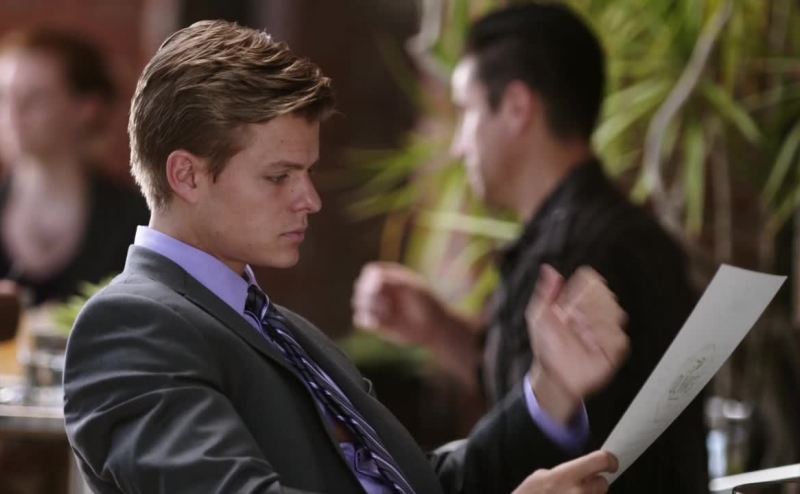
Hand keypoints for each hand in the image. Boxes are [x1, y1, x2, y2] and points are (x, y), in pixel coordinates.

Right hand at [352, 262, 448, 346]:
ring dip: (369, 308)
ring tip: (386, 315)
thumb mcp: (414, 289)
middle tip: (385, 305)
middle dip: (368, 295)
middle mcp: (381, 290)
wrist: (434, 328)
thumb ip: (394, 282)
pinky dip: (366, 321)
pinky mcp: (375, 322)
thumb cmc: (427, 305)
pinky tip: (378, 324)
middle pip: (360, 286)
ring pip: (357, 302)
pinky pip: (359, 319)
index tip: (378, 289)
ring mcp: (377, 306)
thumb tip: (372, 284)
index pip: (370, 271)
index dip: (370, 279)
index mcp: (391, 276)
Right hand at [512, 450, 617, 493]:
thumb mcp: (540, 477)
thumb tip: (580, 472)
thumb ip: (564, 472)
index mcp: (566, 476)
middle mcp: (578, 493)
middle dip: (594, 484)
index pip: (600, 460)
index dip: (609, 460)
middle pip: (603, 484)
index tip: (611, 463)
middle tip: (579, 487)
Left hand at [527, 265, 627, 420]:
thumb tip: (548, 269)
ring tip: (581, 332)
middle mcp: (596, 313)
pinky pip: (619, 336)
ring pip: (615, 312)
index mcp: (579, 302)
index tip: (573, 297)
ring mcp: (607, 330)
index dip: (585, 286)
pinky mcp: (615, 349)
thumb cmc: (546, 346)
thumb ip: (545, 292)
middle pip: (605, 293)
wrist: (553, 374)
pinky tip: (591, 343)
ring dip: (595, 321)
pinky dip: (604, 338)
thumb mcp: (538, 316)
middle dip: (589, 305)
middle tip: (574, 318)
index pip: (592, 281)